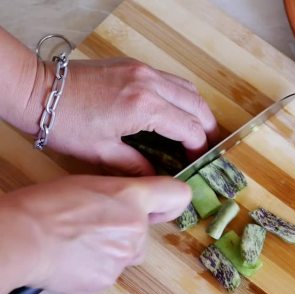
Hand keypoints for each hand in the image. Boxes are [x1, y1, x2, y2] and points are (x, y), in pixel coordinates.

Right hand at [0, 175, 189, 293]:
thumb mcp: (89, 184)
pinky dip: (92, 268)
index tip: (161, 207)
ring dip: (109, 250)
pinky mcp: (107, 281)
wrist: (19, 239)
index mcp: (133, 197)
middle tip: (92, 226)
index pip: (178, 195)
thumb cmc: (44, 206)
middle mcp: (136, 227)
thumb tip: (129, 205)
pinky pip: (107, 273)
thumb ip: (121, 195)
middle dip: (126, 231)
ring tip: (76, 243)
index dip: (171, 201)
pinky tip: (71, 260)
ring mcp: (124, 257)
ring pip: (126, 254)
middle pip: (145, 231)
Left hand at [20, 58, 218, 175]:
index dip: (198, 148)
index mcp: (144, 107)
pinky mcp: (134, 65)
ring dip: (197, 109)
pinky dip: (180, 96)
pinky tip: (175, 111)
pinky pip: (169, 79)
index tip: (197, 162)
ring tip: (197, 128)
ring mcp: (143, 70)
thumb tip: (159, 177)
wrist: (37, 90)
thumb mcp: (101, 152)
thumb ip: (136, 166)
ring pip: (186, 88)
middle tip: (208, 146)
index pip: (189, 128)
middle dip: (207, 127)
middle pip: (196, 104)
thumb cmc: (64, 123)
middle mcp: (150, 83)